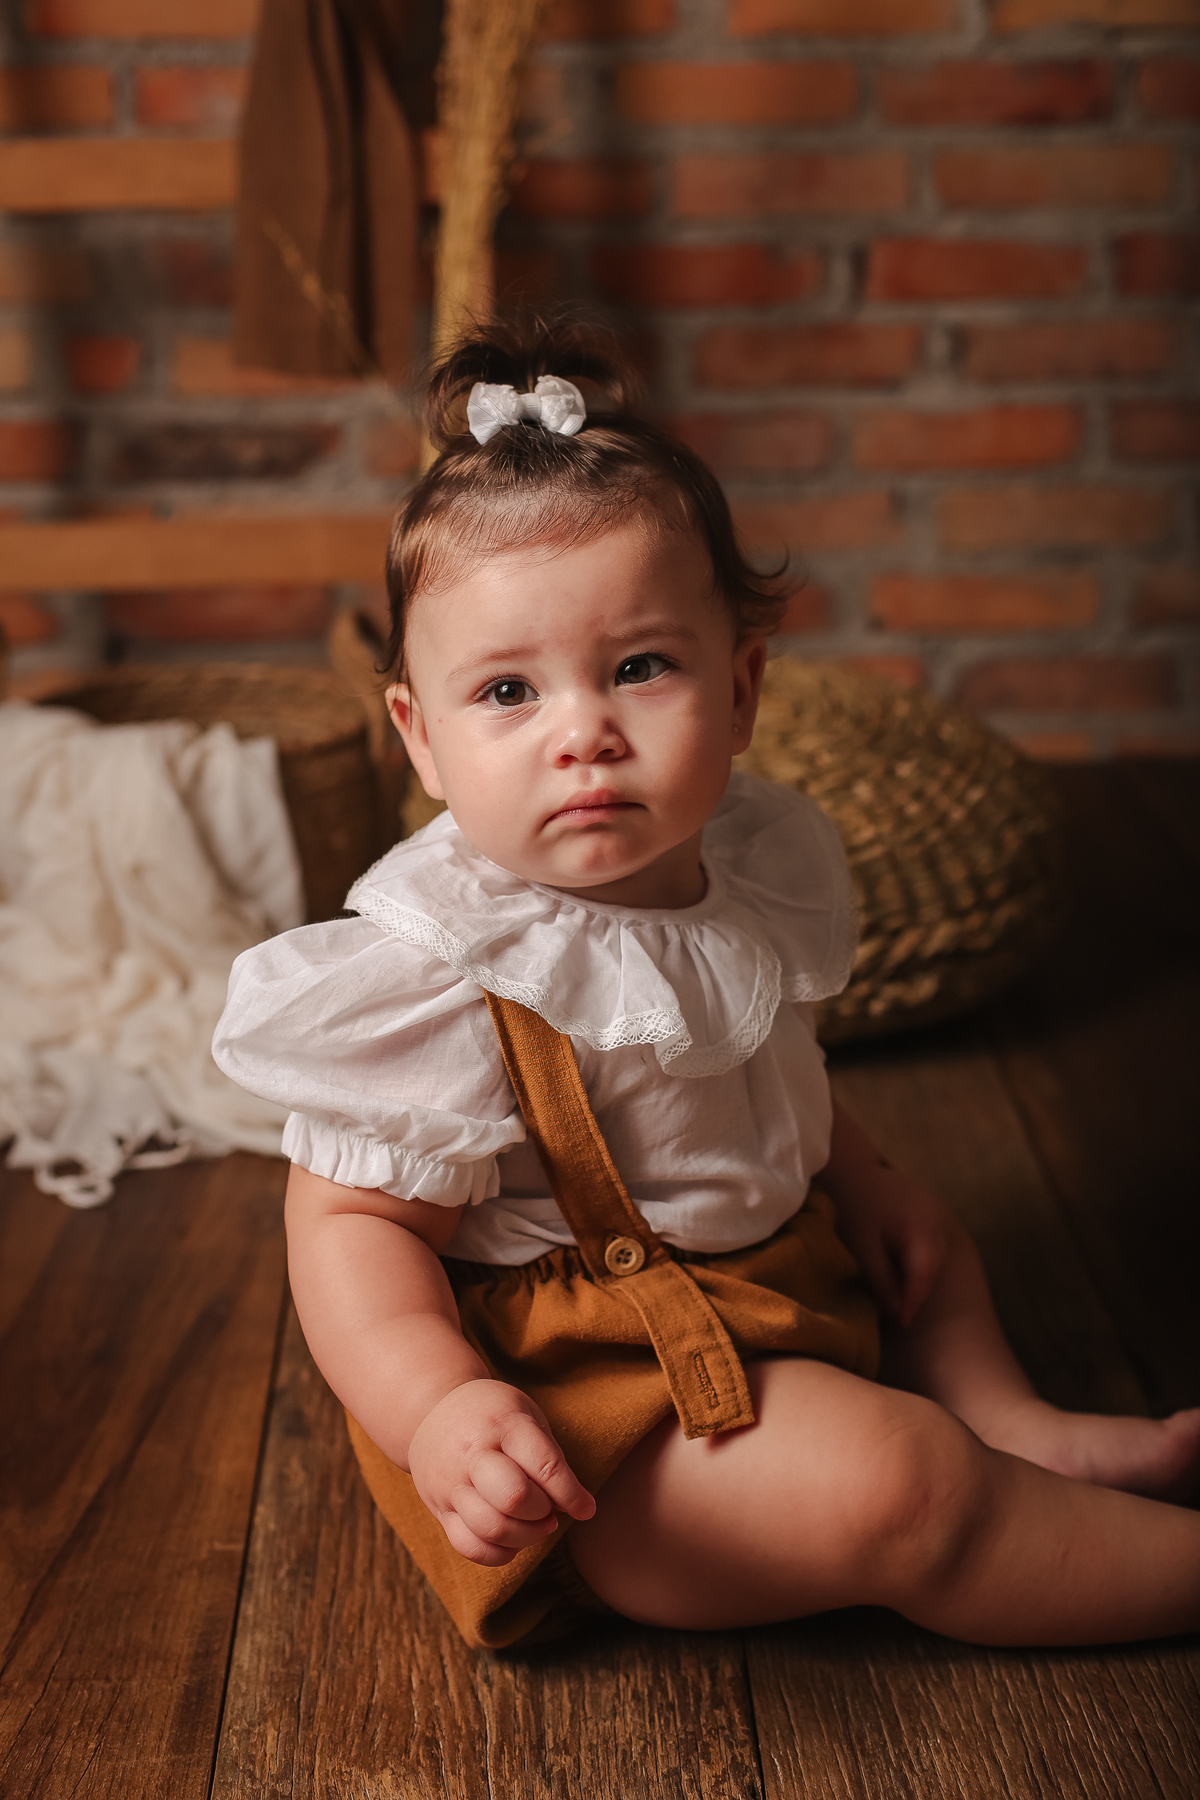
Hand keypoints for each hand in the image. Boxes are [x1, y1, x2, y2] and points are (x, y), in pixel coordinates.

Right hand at [407, 1378, 596, 1565]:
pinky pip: (470, 1547)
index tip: (586, 1509)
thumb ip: (548, 1457)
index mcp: (503, 1424)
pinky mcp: (439, 1508)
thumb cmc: (492, 1414)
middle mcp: (472, 1454)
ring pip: (491, 1528)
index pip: (544, 1466)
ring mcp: (451, 1483)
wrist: (430, 1411)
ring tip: (535, 1523)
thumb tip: (574, 1506)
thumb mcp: (525, 1415)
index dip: (571, 1494)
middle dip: (542, 1512)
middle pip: (514, 1498)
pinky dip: (499, 1553)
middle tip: (549, 1508)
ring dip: (525, 1536)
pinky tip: (512, 1538)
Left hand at [833, 1163, 953, 1328]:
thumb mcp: (861, 1245)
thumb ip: (880, 1278)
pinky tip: (903, 1272)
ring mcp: (937, 1215)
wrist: (852, 1169)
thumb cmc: (853, 1204)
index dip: (914, 1301)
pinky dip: (920, 1262)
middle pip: (934, 1267)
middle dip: (919, 1293)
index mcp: (922, 1227)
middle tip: (902, 1316)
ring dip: (920, 1278)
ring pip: (935, 1258)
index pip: (925, 1274)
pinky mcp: (930, 1214)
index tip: (903, 1322)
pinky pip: (931, 1245)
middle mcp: (937, 1221)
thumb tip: (896, 1310)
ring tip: (902, 1298)